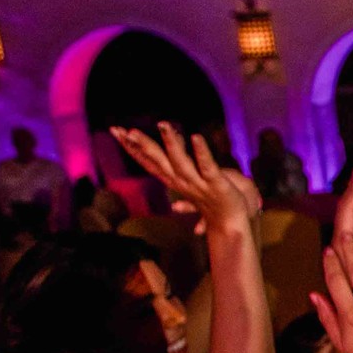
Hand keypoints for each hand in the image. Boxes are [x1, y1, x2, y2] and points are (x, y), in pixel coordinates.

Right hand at [113, 123, 261, 234]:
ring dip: (172, 144)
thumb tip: (176, 208)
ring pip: (181, 163)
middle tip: (123, 129)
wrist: (236, 227)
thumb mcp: (197, 201)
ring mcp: (199, 185)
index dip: (132, 148)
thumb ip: (186, 203)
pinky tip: (196, 137)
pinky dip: (202, 153)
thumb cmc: (217, 209)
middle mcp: (182, 184)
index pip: (149, 163)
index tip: (116, 131)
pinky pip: (208, 167)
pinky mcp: (217, 185)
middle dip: (140, 145)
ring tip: (163, 125)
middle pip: (157, 162)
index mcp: (175, 183)